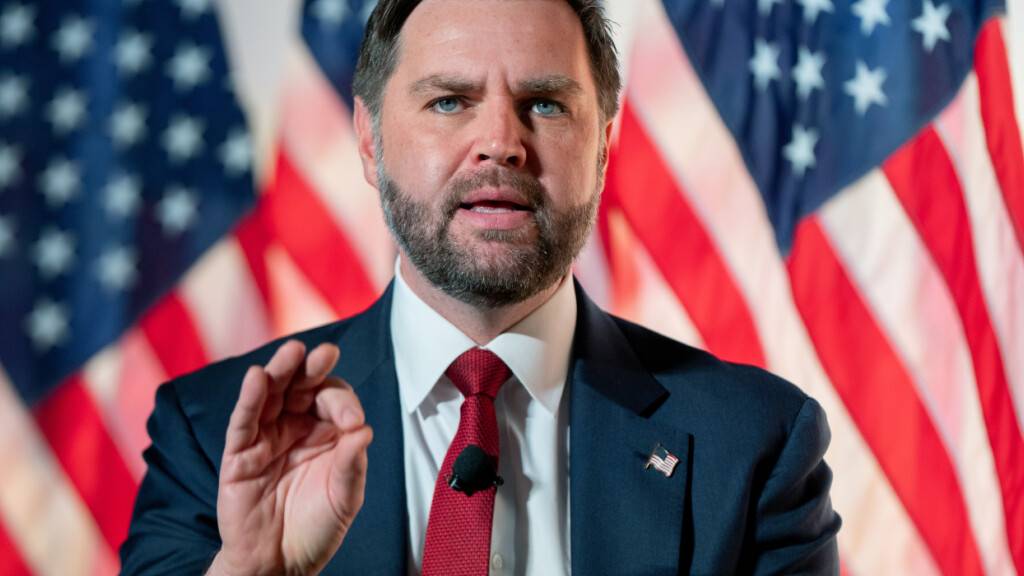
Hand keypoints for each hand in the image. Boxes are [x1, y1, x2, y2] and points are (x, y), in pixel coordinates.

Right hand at [208, 340, 372, 575]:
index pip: (334, 400)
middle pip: (301, 386)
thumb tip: (364, 430)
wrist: (281, 565)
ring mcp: (266, 438)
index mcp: (326, 433)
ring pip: (271, 395)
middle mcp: (295, 428)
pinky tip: (257, 377)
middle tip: (326, 353)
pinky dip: (250, 399)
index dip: (343, 404)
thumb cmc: (317, 528)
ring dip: (280, 370)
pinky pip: (243, 421)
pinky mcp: (239, 455)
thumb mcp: (346, 498)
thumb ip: (352, 465)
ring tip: (292, 351)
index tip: (352, 423)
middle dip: (313, 368)